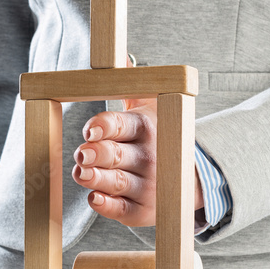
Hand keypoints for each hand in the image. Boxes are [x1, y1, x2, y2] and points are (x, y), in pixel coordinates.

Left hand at [73, 84, 203, 226]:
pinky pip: (122, 210)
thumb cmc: (156, 135)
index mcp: (146, 127)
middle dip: (99, 154)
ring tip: (81, 173)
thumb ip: (131, 85)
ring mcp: (147, 186)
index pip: (123, 125)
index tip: (89, 130)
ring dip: (98, 179)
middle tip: (82, 154)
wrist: (188, 178)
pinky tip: (94, 198)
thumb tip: (121, 57)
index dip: (105, 127)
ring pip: (118, 183)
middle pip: (118, 155)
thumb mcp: (148, 106)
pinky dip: (107, 205)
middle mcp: (150, 157)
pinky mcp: (141, 211)